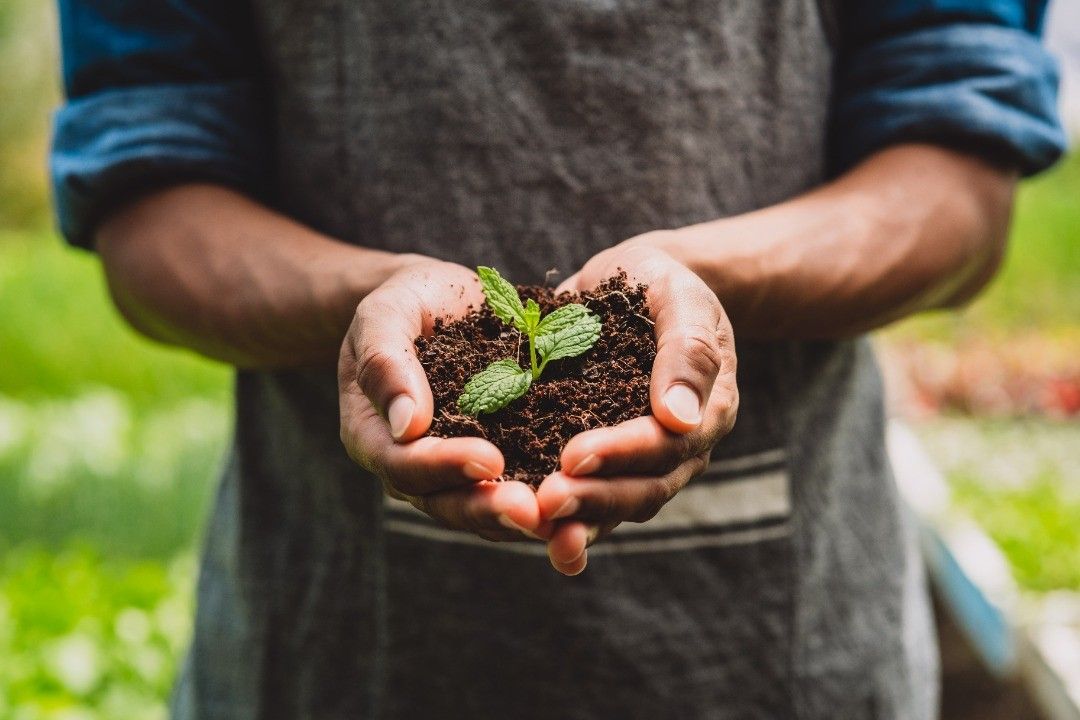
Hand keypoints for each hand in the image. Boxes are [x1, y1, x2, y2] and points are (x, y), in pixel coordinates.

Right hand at [338, 259, 544, 540]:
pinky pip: (517, 491)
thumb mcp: (386, 314)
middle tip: (531, 510)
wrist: (443, 301)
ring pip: (483, 510)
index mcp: (373, 435)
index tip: (489, 459)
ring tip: (561, 517)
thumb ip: (385, 362)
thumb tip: (406, 425)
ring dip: (521, 518)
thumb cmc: (408, 302)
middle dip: (488, 507)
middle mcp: (411, 467)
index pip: (404, 464)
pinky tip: (583, 500)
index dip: (444, 466)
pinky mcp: (499, 462)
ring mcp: (453, 472)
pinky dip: (547, 501)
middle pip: (445, 502)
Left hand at [536, 241, 737, 573]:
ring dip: (577, 520)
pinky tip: (524, 525)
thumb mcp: (681, 297)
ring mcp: (644, 460)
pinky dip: (562, 515)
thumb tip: (681, 418)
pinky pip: (590, 496)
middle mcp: (681, 448)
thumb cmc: (663, 284)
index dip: (621, 453)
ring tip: (532, 524)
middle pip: (643, 490)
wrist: (641, 284)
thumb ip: (687, 351)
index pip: (667, 445)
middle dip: (594, 499)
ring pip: (617, 506)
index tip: (573, 456)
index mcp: (708, 411)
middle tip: (544, 501)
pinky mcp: (607, 460)